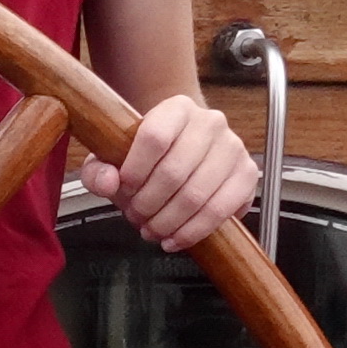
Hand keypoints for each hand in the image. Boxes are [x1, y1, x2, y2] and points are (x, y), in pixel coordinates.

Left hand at [79, 91, 255, 252]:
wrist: (186, 152)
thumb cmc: (148, 156)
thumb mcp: (113, 157)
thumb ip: (98, 169)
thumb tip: (109, 182)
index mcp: (177, 109)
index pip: (155, 136)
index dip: (135, 169)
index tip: (125, 188)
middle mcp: (210, 122)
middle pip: (174, 172)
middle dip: (149, 204)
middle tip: (137, 216)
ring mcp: (233, 148)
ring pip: (197, 195)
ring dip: (168, 222)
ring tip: (153, 230)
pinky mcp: (247, 174)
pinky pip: (221, 211)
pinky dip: (194, 231)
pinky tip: (176, 238)